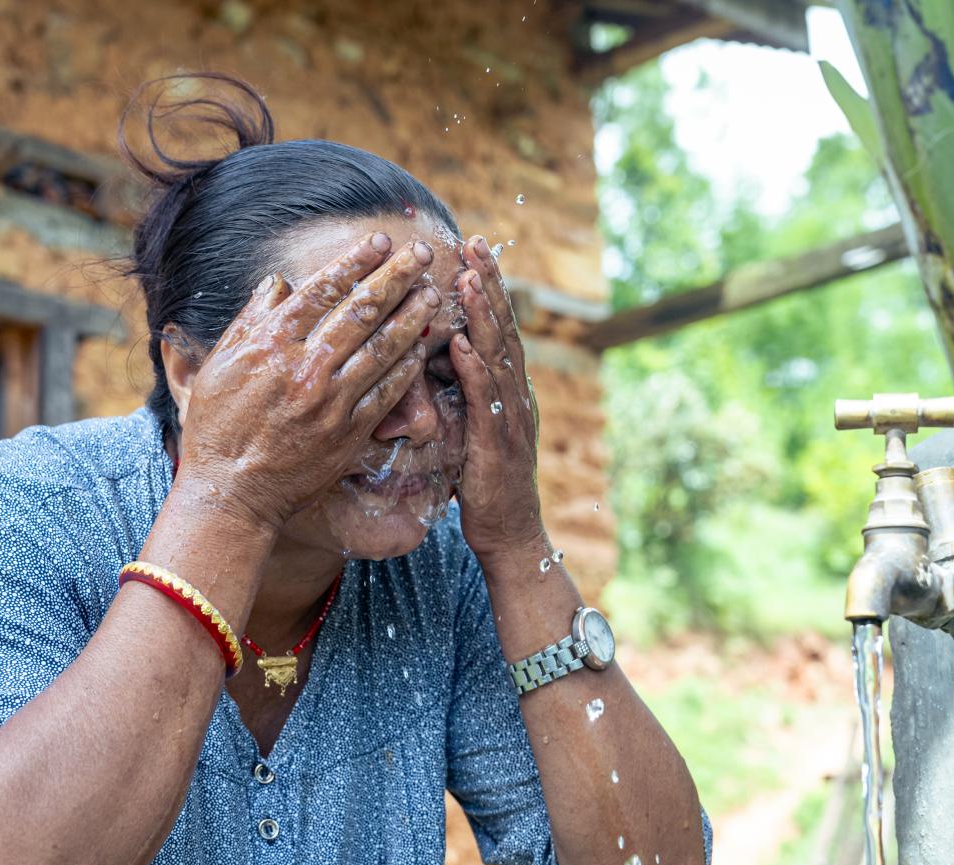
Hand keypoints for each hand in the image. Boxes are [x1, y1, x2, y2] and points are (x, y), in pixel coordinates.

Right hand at [172, 233, 439, 532]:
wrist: (231, 493)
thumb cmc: (217, 429)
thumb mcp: (218, 365)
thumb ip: (250, 321)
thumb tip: (280, 284)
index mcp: (271, 343)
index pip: (323, 288)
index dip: (357, 261)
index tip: (381, 242)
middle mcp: (306, 366)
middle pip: (362, 310)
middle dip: (397, 277)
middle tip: (423, 254)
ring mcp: (331, 400)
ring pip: (382, 348)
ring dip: (413, 317)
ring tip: (433, 295)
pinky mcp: (349, 433)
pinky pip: (387, 393)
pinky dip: (406, 367)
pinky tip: (422, 349)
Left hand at [449, 235, 546, 560]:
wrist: (509, 532)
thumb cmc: (484, 482)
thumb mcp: (470, 427)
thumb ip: (460, 392)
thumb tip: (437, 358)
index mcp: (510, 388)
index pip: (499, 327)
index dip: (489, 287)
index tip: (474, 249)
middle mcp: (516, 394)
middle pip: (504, 329)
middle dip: (490, 284)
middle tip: (476, 244)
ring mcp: (510, 417)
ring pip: (498, 357)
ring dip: (484, 317)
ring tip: (468, 280)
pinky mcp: (497, 443)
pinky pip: (486, 401)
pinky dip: (475, 370)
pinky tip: (462, 344)